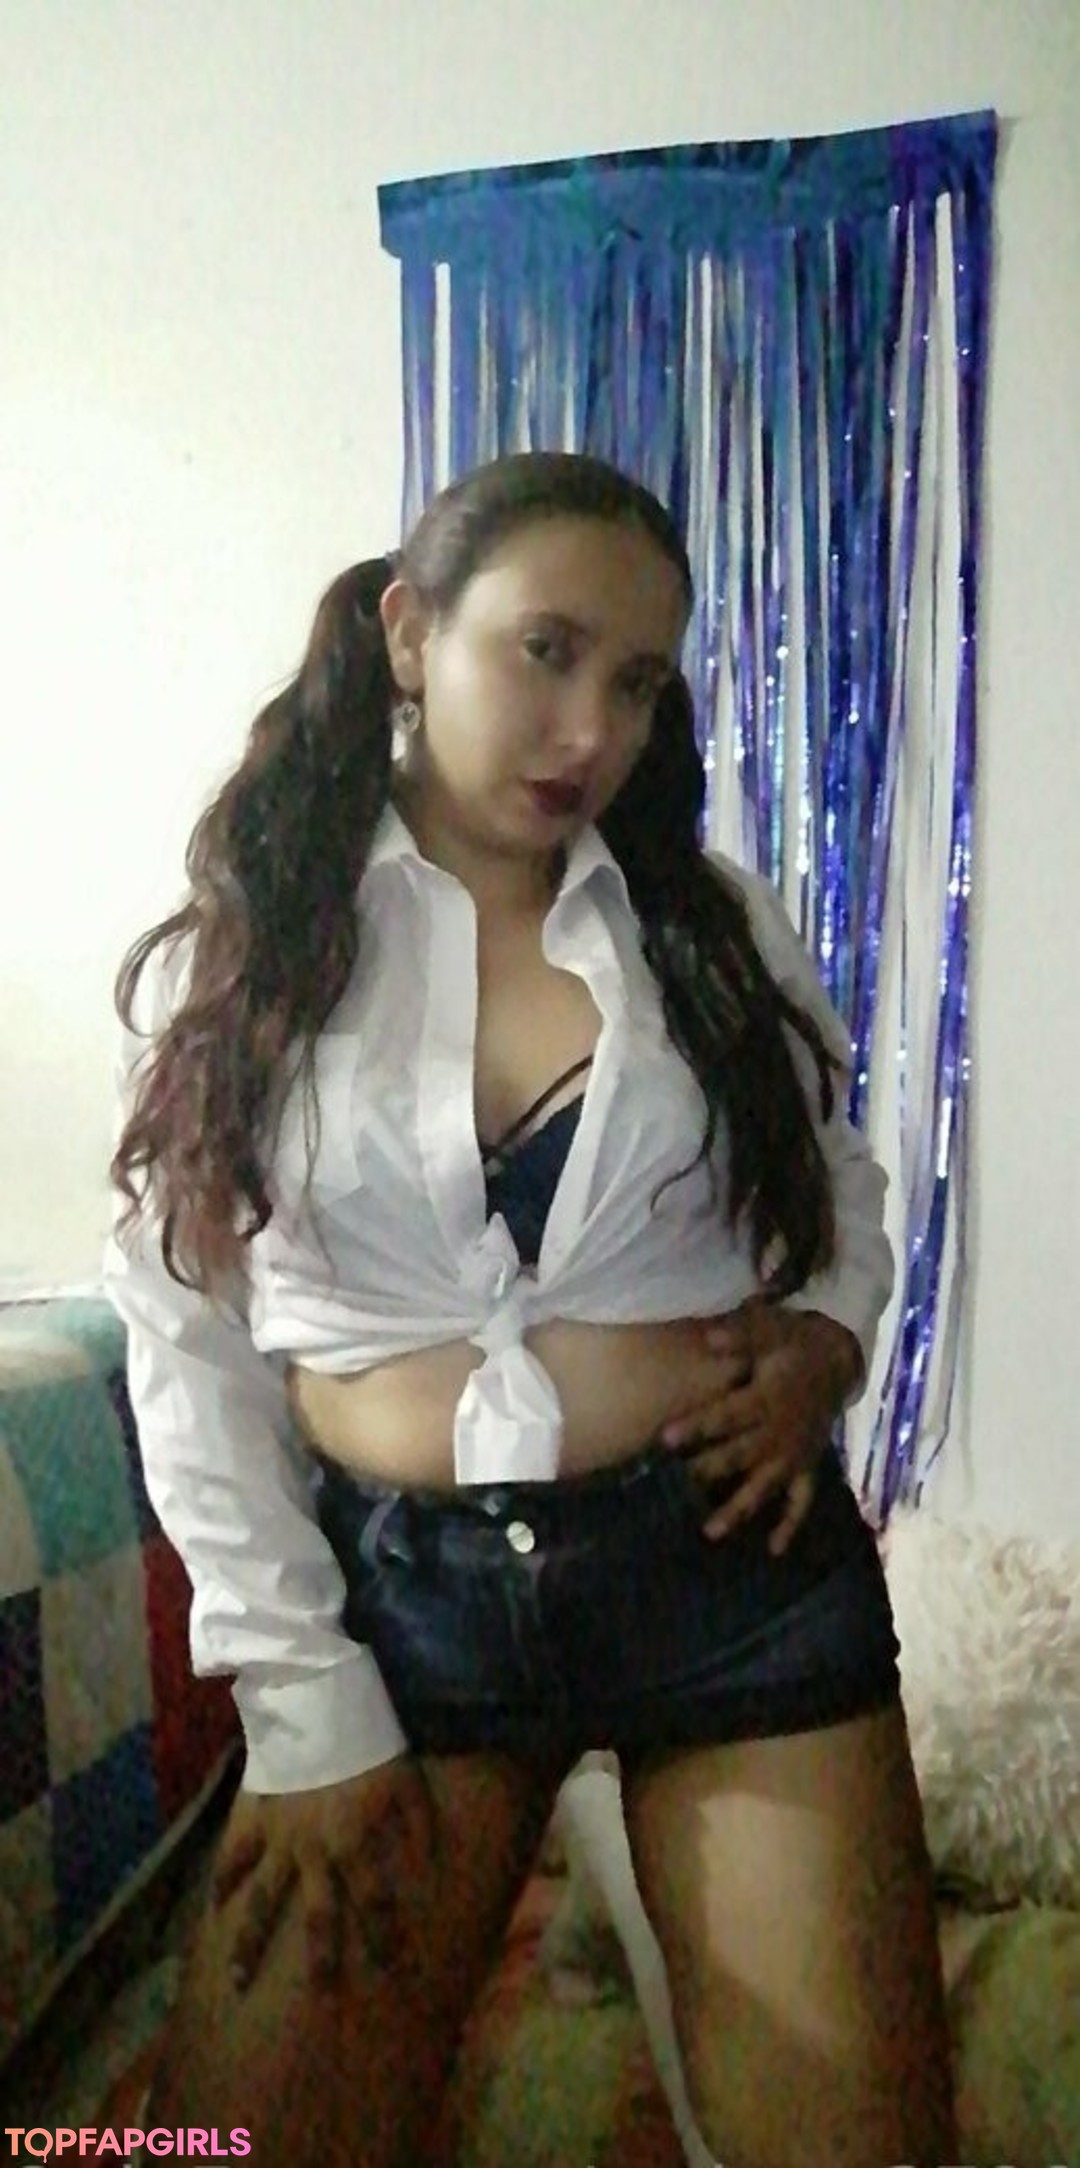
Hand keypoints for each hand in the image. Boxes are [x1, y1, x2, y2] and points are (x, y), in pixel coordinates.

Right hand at [212, 1755, 437, 1991]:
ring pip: (261, 1901)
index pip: (375, 1904)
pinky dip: (221, 1883)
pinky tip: (213, 1910)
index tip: (392, 1968)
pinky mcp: (250, 1817)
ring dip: (249, 1943)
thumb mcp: (407, 1780)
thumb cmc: (368, 1739)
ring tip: (237, 1981)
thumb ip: (420, 1826)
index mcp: (354, 1846)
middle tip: (319, 1998)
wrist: (315, 1703)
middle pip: (317, 1917)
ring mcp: (276, 1839)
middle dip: (320, 1959)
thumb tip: (431, 1866)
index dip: (385, 1936)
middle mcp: (313, 1854)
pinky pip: (230, 1857)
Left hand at [662, 1301, 861, 1553]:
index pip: (727, 1415)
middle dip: (710, 1471)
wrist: (838, 1358)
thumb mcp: (770, 1329)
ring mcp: (795, 1454)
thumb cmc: (794, 1343)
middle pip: (741, 1455)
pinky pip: (802, 1501)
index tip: (665, 1440)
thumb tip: (710, 1338)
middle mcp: (781, 1431)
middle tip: (679, 1487)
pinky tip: (773, 1550)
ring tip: (710, 1531)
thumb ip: (740, 1336)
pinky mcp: (808, 1466)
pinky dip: (790, 1525)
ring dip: (739, 1508)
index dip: (697, 1426)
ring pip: (765, 1486)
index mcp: (768, 1398)